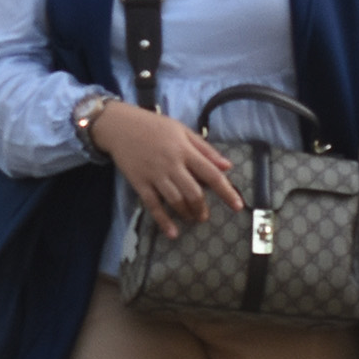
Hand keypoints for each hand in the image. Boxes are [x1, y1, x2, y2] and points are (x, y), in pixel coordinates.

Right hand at [93, 101, 240, 236]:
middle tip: (204, 216)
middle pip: (194, 192)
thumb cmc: (154, 126)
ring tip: (192, 218)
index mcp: (185, 150)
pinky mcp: (140, 183)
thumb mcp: (182, 130)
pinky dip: (163, 221)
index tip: (237, 206)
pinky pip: (153, 206)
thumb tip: (227, 166)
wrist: (120, 126)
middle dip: (202, 208)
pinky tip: (172, 233)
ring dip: (187, 213)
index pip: (211, 174)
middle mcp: (172, 164)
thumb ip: (205, 149)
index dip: (226, 191)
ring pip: (176, 201)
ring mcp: (155, 175)